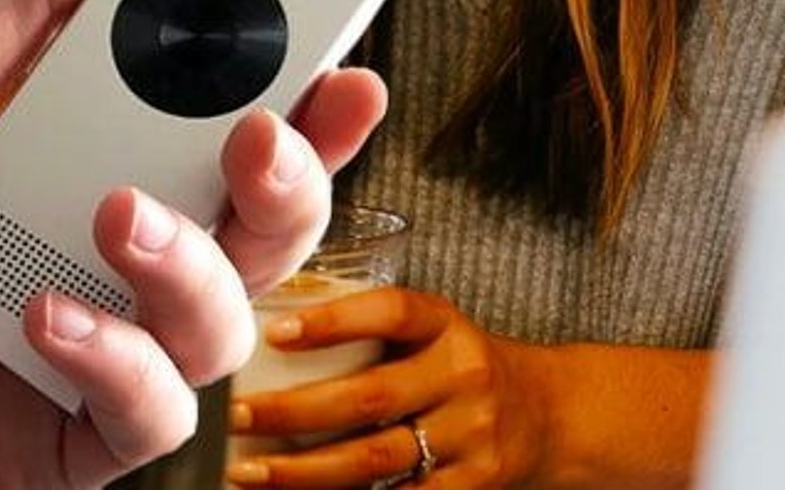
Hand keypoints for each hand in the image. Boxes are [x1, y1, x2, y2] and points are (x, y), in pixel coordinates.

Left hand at [226, 287, 551, 488]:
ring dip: (302, 472)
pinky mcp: (473, 488)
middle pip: (369, 396)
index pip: (391, 312)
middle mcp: (464, 376)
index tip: (274, 333)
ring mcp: (471, 437)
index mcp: (447, 326)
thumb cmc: (462, 368)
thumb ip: (374, 334)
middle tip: (235, 416)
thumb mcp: (435, 333)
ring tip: (249, 473)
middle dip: (292, 410)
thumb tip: (270, 341)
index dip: (333, 321)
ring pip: (375, 459)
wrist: (549, 414)